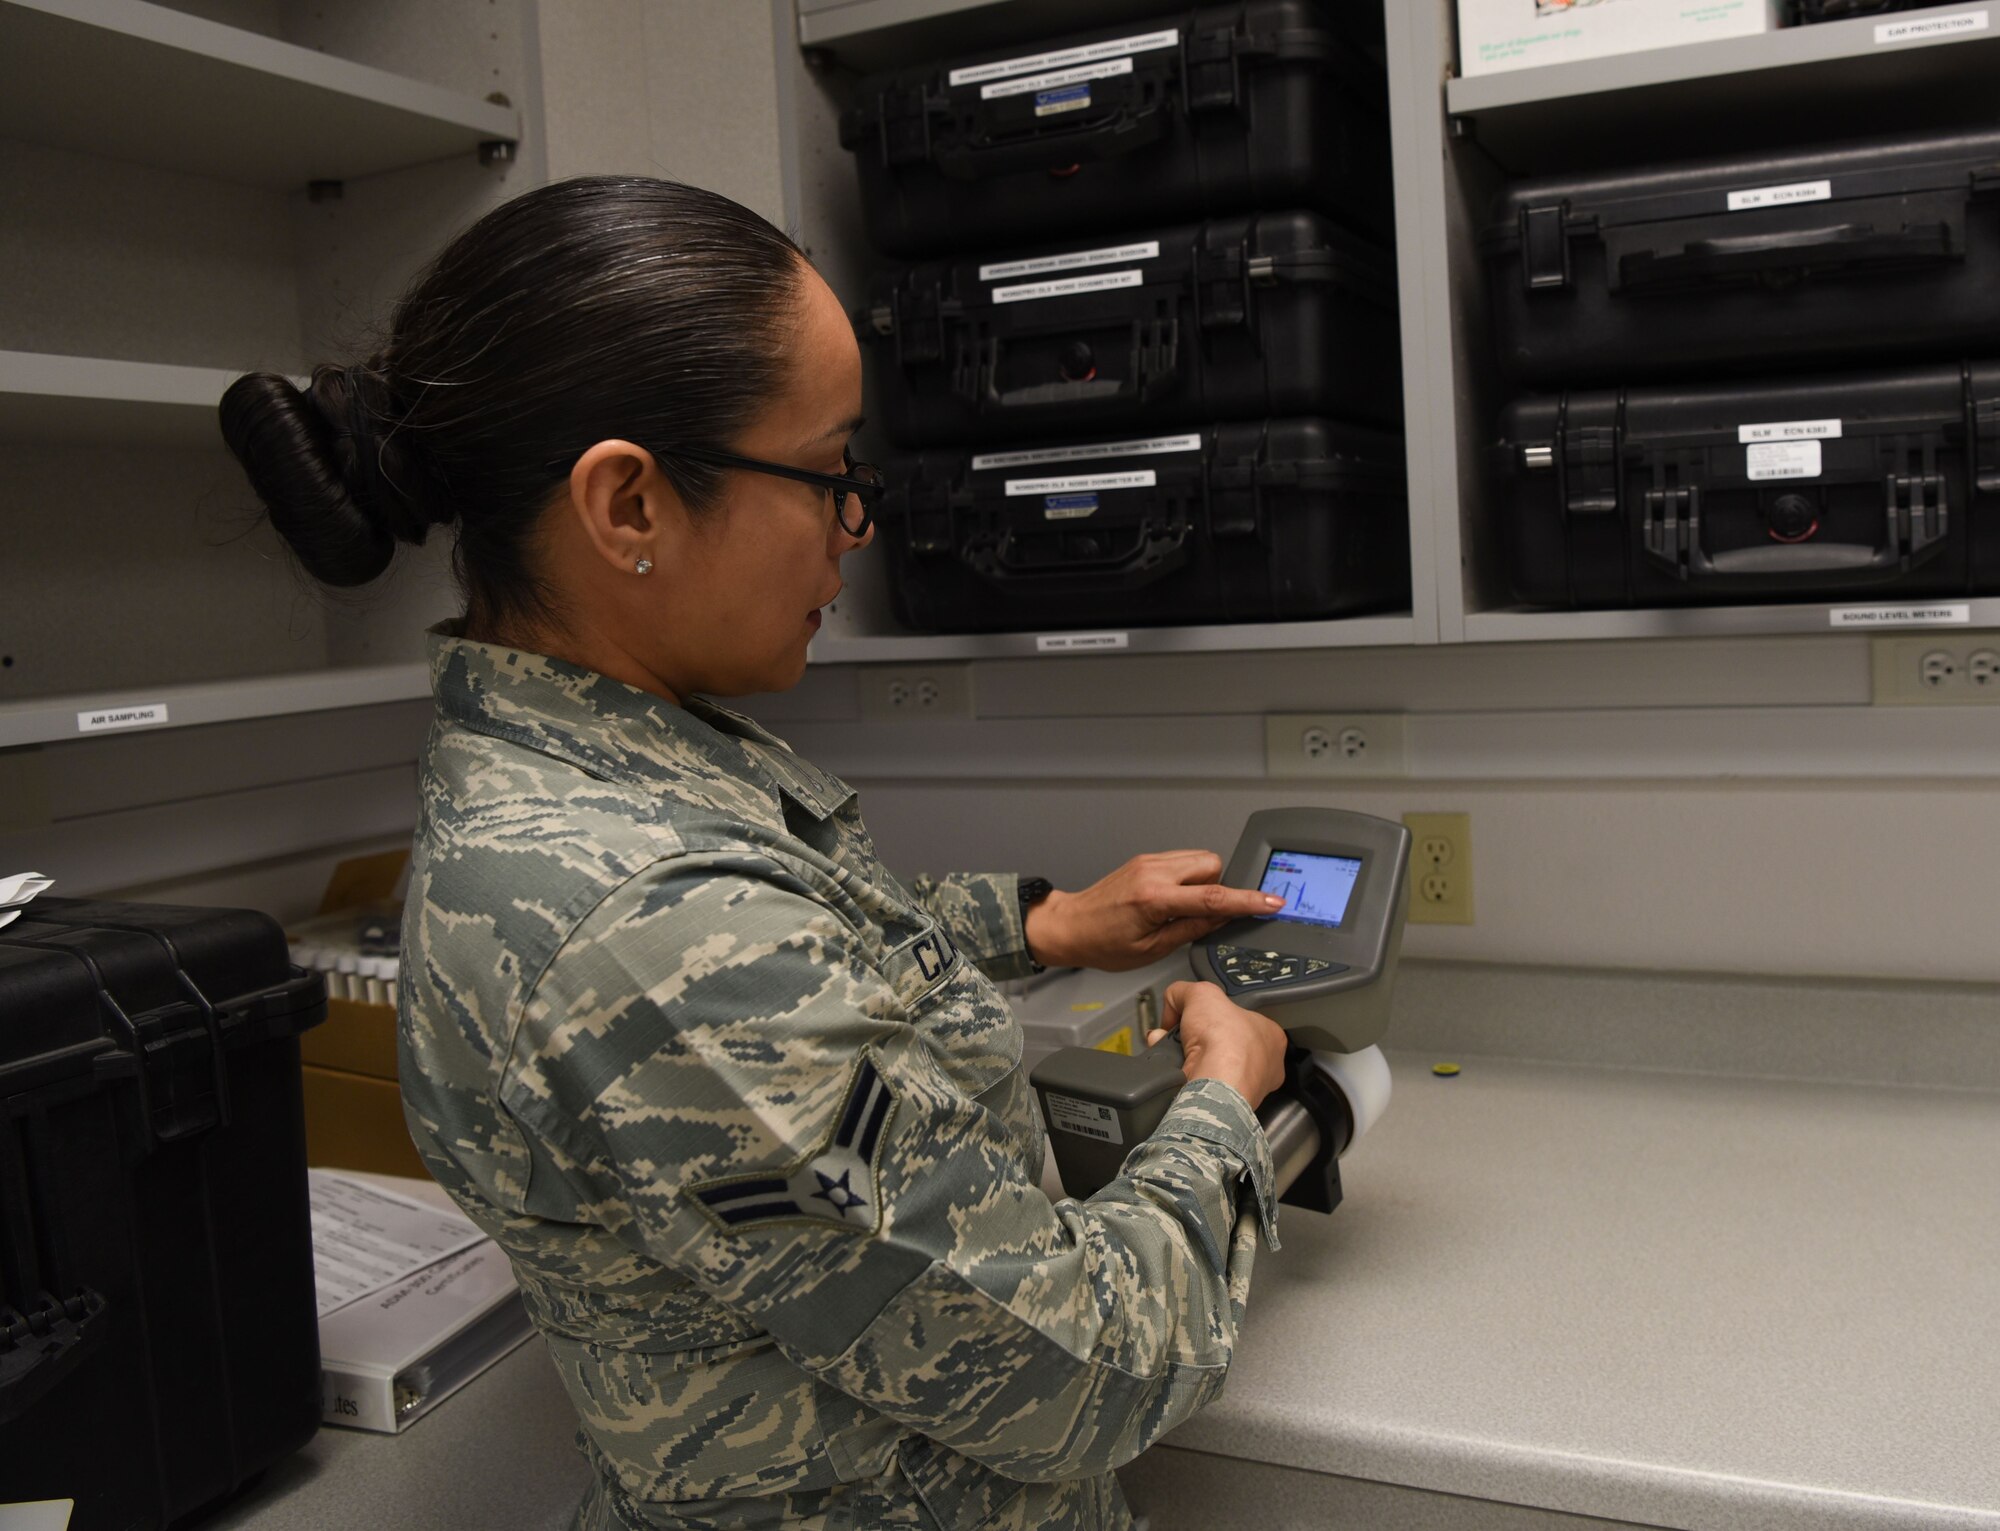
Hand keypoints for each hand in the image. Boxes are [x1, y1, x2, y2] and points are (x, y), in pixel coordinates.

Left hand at [1022, 851, 1283, 972]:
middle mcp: (1153, 872)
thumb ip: (1192, 930)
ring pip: (1199, 859)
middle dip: (1219, 887)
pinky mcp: (1146, 859)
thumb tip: (1223, 918)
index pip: (1213, 896)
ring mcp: (1149, 862)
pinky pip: (1182, 860)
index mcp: (1155, 899)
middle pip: (1212, 865)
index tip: (1272, 902)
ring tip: (1185, 909)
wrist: (1070, 925)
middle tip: (1204, 914)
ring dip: (1204, 882)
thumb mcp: (1152, 949)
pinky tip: (1175, 899)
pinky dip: (1189, 877)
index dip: (1247, 900)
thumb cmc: (1103, 944)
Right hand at [1149, 981, 1288, 1110]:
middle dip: (1196, 1036)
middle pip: (1222, 1042)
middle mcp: (1263, 1065)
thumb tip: (1175, 999)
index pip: (1243, 1018)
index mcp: (1271, 1036)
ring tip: (1172, 1047)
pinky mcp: (1223, 1103)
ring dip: (1184, 1054)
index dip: (1219, 1013)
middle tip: (1182, 1032)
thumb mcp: (1202, 993)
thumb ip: (1186, 991)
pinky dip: (1181, 1073)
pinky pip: (1199, 1084)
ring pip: (1210, 1065)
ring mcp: (1245, 1087)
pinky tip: (1174, 1065)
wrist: (1215, 1083)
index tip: (1202, 1014)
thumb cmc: (1226, 1042)